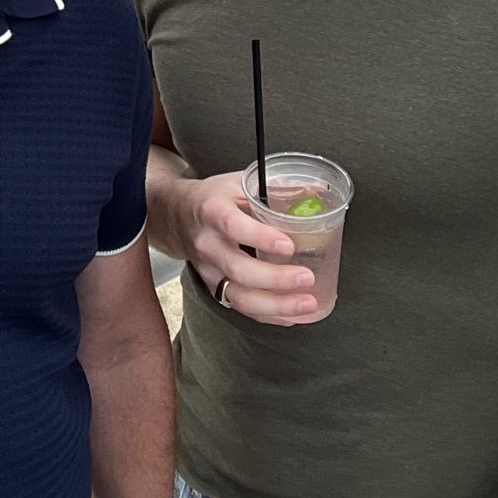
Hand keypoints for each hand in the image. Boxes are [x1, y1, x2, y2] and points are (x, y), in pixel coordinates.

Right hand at [163, 171, 318, 324]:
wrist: (179, 217)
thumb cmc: (216, 198)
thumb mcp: (239, 182)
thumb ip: (275, 186)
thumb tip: (319, 189)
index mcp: (213, 211)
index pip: (233, 226)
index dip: (260, 238)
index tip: (289, 246)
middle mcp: (208, 244)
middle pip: (238, 269)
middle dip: (275, 279)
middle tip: (306, 278)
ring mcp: (210, 270)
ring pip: (239, 296)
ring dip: (276, 305)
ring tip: (308, 303)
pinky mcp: (215, 287)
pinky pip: (242, 307)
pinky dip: (270, 315)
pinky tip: (293, 315)